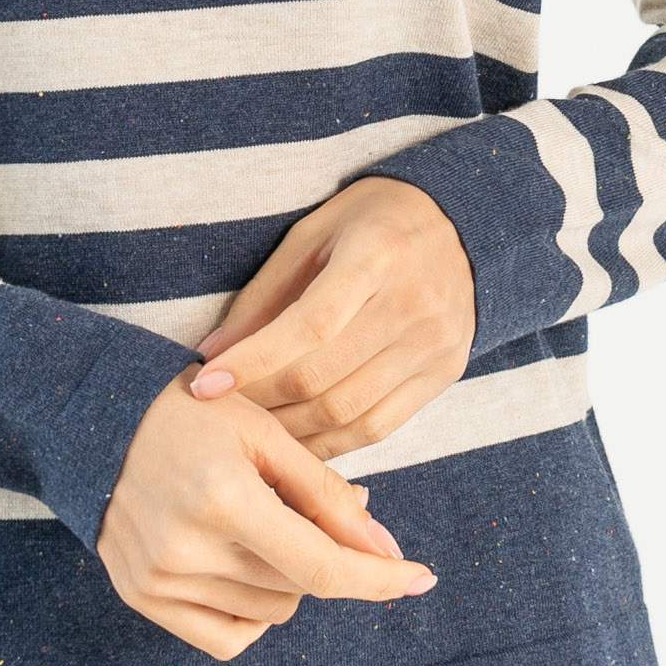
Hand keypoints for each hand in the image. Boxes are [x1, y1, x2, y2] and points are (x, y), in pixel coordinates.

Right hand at [97, 372, 436, 660]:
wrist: (95, 417)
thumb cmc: (191, 414)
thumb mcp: (266, 434)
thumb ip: (328, 495)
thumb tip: (386, 553)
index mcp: (223, 497)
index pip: (321, 567)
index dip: (378, 579)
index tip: (422, 579)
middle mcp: (185, 548)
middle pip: (298, 591)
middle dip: (318, 553)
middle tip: (296, 506)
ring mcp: (157, 579)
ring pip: (268, 614)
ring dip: (283, 579)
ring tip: (257, 522)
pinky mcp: (140, 597)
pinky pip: (226, 638)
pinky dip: (251, 612)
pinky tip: (240, 565)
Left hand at [189, 176, 475, 462]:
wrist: (460, 224)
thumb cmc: (371, 221)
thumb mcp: (313, 234)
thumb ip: (265, 295)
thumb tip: (213, 351)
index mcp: (377, 254)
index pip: (307, 324)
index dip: (252, 360)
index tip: (205, 383)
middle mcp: (413, 303)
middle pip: (323, 377)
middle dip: (261, 400)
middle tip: (221, 408)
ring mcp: (434, 343)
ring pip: (348, 412)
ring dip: (290, 431)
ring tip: (252, 426)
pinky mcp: (445, 372)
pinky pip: (379, 427)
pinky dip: (331, 443)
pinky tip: (297, 440)